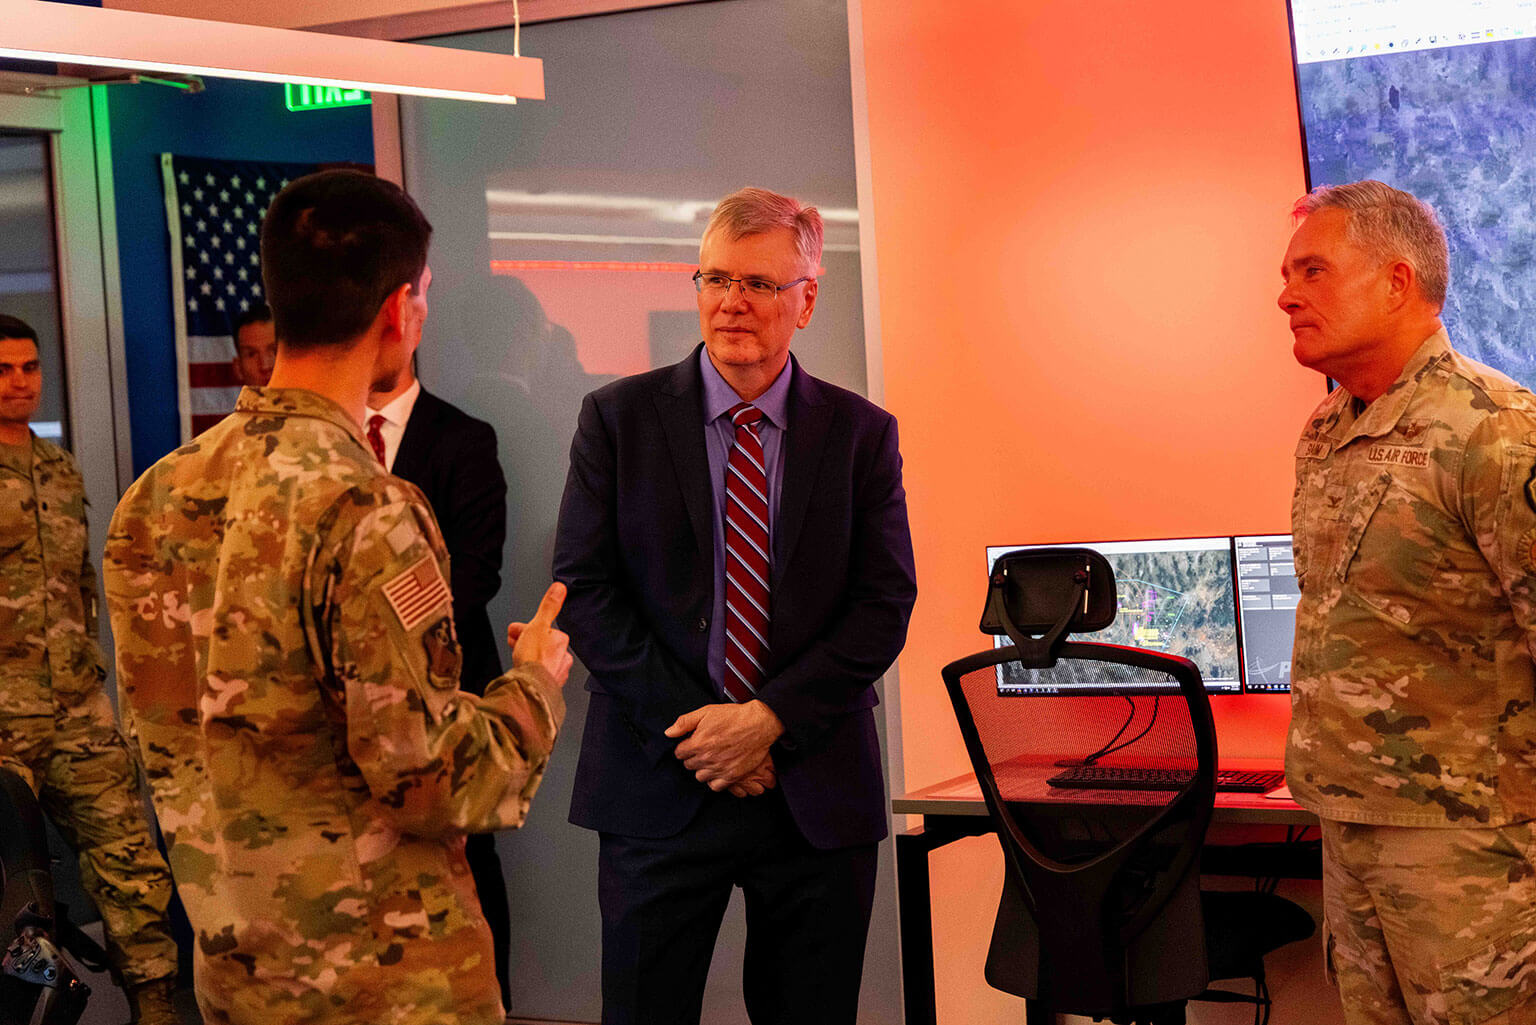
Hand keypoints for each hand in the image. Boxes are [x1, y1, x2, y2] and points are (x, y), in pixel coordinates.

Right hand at [506, 582, 572, 685]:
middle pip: (540, 646)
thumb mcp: (538, 624)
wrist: (530, 687)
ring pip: (539, 661)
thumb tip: (560, 588)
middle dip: (525, 643)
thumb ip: (549, 606)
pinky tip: (521, 673)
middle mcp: (563, 658)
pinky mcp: (548, 687)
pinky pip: (537, 675)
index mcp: (561, 642)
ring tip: (516, 660)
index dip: (525, 629)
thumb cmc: (534, 659)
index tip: (514, 632)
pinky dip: (529, 672)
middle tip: (513, 644)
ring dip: (527, 658)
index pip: (542, 630)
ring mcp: (556, 674)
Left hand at [664, 700, 784, 790]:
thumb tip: (668, 733)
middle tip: (704, 748)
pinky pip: (715, 786)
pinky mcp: (732, 776)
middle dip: (693, 757)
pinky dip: (714, 780)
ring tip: (711, 759)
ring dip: (703, 769)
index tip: (693, 742)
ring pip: (700, 776)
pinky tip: (718, 769)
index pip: (679, 753)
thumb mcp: (706, 712)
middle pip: (689, 765)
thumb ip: (684, 722)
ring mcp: (720, 768)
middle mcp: (707, 758)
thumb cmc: (733, 716)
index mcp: (697, 743)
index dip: (685, 746)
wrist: (759, 723)